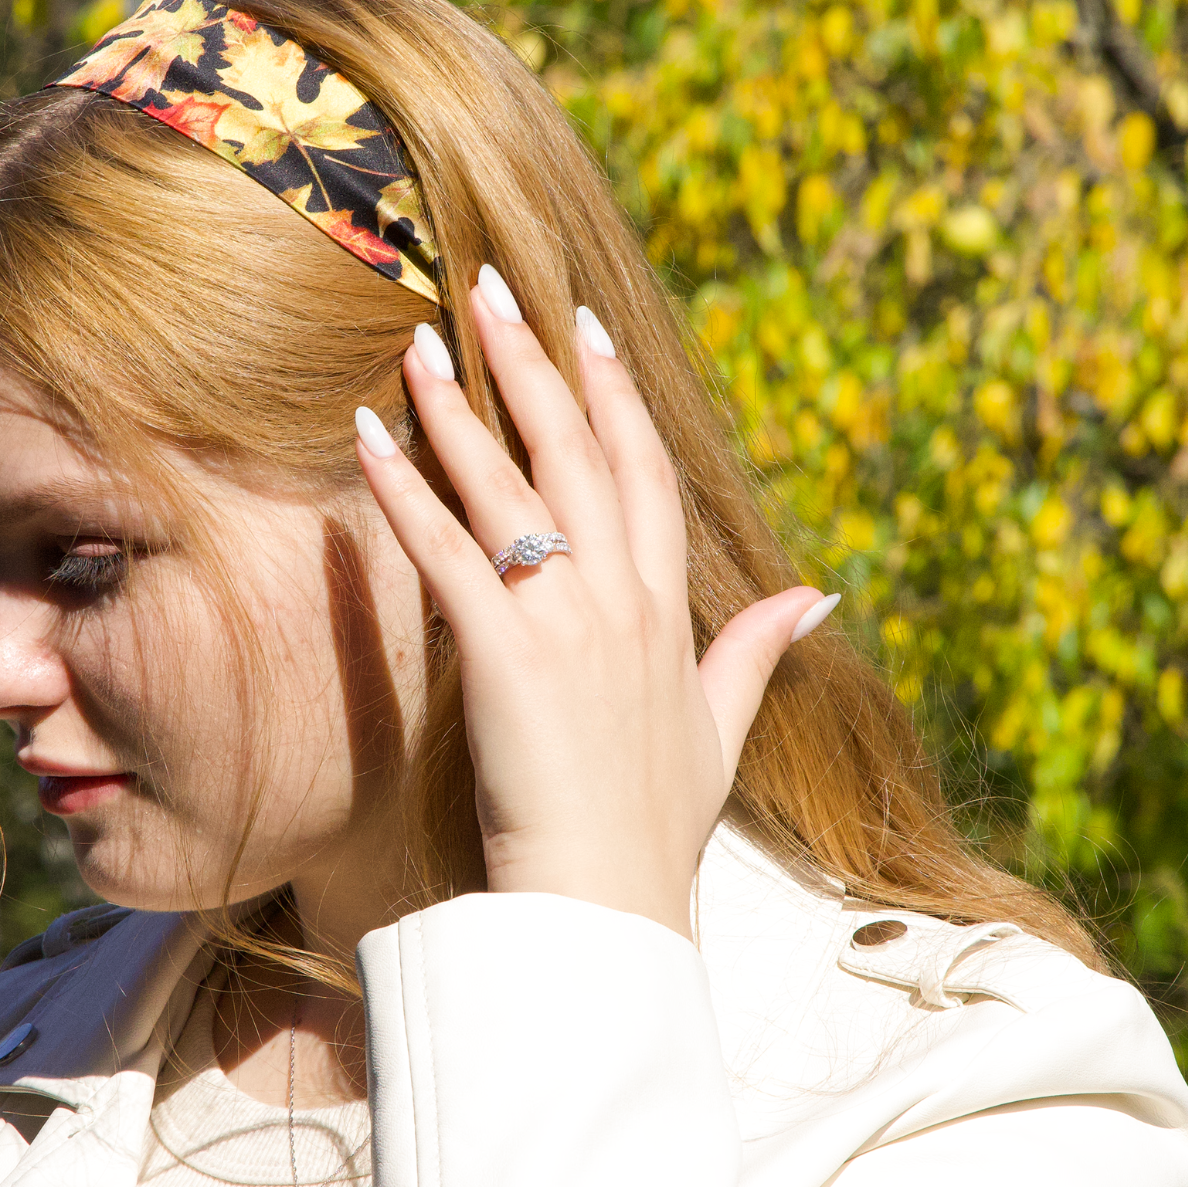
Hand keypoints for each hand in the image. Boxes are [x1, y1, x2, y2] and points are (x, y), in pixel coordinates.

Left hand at [353, 265, 836, 939]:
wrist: (611, 901)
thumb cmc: (655, 824)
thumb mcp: (719, 730)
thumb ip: (757, 652)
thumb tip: (818, 597)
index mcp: (669, 609)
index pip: (644, 472)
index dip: (615, 394)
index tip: (588, 326)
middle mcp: (623, 597)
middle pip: (577, 450)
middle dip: (534, 362)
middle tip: (492, 285)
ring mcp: (567, 620)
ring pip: (508, 485)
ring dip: (461, 405)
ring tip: (423, 339)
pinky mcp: (506, 653)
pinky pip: (446, 551)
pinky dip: (404, 488)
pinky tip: (369, 433)